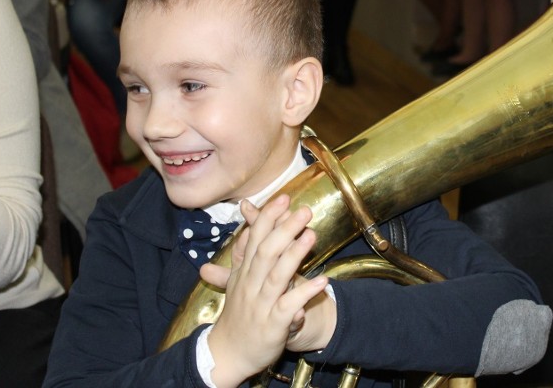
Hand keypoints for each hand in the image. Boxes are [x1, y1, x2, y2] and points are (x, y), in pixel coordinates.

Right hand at [202, 196, 327, 387]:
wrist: (228, 353)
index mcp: (243, 273)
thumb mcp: (237, 281)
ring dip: (295, 254)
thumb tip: (245, 224)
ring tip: (312, 235)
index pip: (254, 239)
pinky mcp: (273, 325)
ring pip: (277, 276)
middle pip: (266, 252)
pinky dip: (306, 294)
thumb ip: (244, 252)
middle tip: (304, 210)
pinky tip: (323, 281)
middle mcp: (250, 285)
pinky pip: (289, 307)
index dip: (268, 218)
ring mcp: (261, 305)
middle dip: (285, 229)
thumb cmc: (238, 313)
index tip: (284, 198)